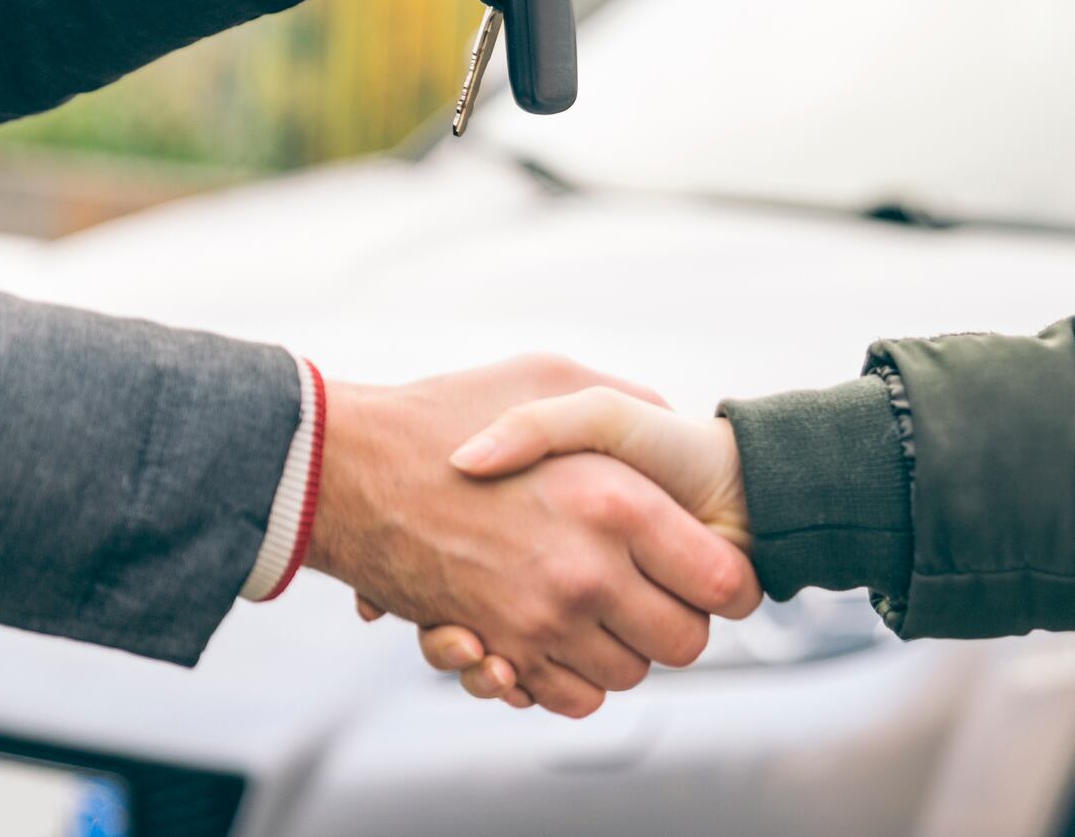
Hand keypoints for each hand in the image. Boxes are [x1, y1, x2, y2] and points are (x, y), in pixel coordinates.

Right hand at [309, 358, 757, 717]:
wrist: (348, 468)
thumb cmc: (450, 411)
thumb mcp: (552, 377)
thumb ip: (628, 400)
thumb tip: (676, 430)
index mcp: (616, 503)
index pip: (721, 582)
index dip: (726, 580)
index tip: (712, 568)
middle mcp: (585, 573)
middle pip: (685, 643)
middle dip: (680, 621)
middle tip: (657, 588)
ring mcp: (539, 621)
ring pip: (629, 676)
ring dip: (623, 648)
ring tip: (601, 602)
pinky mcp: (496, 651)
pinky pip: (569, 697)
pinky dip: (572, 677)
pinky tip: (562, 630)